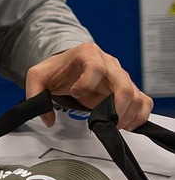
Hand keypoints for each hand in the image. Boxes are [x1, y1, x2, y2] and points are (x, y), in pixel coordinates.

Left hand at [25, 42, 151, 130]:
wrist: (68, 65)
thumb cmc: (57, 70)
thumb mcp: (38, 76)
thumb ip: (34, 95)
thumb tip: (47, 119)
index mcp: (88, 54)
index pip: (96, 66)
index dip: (87, 83)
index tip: (75, 93)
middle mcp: (109, 62)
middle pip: (123, 85)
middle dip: (115, 108)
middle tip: (103, 122)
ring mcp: (121, 75)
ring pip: (136, 96)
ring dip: (127, 116)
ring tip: (112, 126)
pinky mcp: (129, 88)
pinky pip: (144, 101)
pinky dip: (140, 116)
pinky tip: (125, 124)